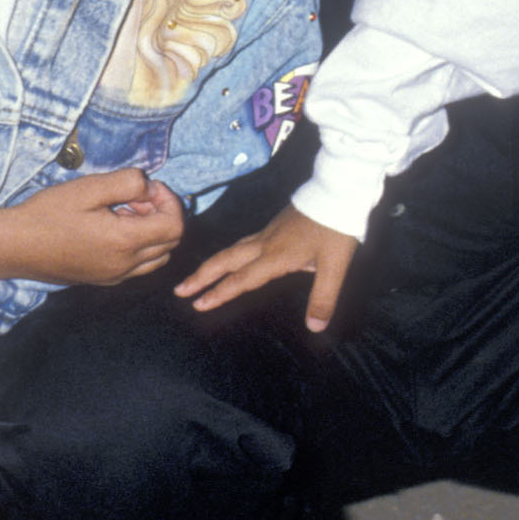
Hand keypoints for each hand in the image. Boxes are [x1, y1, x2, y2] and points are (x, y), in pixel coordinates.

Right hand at [0, 168, 185, 286]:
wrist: (15, 246)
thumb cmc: (48, 214)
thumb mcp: (88, 188)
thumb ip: (127, 183)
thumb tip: (150, 186)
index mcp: (125, 241)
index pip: (175, 225)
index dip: (169, 201)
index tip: (147, 186)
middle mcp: (126, 265)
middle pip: (171, 242)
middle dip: (162, 214)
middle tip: (135, 197)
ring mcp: (115, 276)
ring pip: (158, 257)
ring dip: (152, 232)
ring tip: (124, 212)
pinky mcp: (103, 279)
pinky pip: (138, 267)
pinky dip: (139, 247)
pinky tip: (112, 229)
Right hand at [174, 205, 359, 331]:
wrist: (338, 191)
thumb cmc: (336, 229)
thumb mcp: (335, 267)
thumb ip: (323, 298)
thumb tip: (315, 328)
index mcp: (276, 256)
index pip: (242, 279)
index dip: (219, 293)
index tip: (197, 305)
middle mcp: (266, 244)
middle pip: (226, 260)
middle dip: (202, 276)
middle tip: (180, 290)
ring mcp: (268, 232)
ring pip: (232, 249)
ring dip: (213, 264)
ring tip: (197, 276)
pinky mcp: (275, 225)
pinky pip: (243, 242)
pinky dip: (229, 254)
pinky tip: (232, 257)